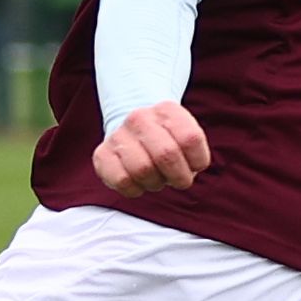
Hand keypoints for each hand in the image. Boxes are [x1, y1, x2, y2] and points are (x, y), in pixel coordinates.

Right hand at [93, 101, 211, 193]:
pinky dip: (136, 190)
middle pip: (166, 155)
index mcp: (167, 110)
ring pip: (143, 170)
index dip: (197, 161)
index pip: (191, 138)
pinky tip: (139, 182)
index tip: (194, 165)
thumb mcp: (187, 136)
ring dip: (156, 183)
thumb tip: (186, 173)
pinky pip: (122, 181)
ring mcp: (118, 134)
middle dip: (179, 177)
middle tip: (178, 180)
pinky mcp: (102, 154)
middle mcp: (140, 118)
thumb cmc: (168, 140)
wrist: (134, 130)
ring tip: (157, 178)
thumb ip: (194, 152)